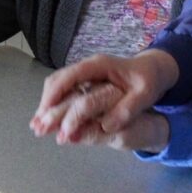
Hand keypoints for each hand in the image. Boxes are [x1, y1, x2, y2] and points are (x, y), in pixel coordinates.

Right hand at [29, 50, 178, 143]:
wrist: (153, 69)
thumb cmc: (149, 80)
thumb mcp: (144, 95)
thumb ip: (126, 109)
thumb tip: (105, 126)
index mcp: (98, 65)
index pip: (70, 77)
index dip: (56, 94)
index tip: (46, 112)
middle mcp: (86, 66)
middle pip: (57, 80)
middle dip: (46, 102)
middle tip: (38, 124)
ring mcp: (84, 72)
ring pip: (58, 84)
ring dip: (48, 104)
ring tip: (40, 125)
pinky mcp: (84, 80)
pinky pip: (64, 89)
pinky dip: (56, 103)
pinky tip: (52, 118)